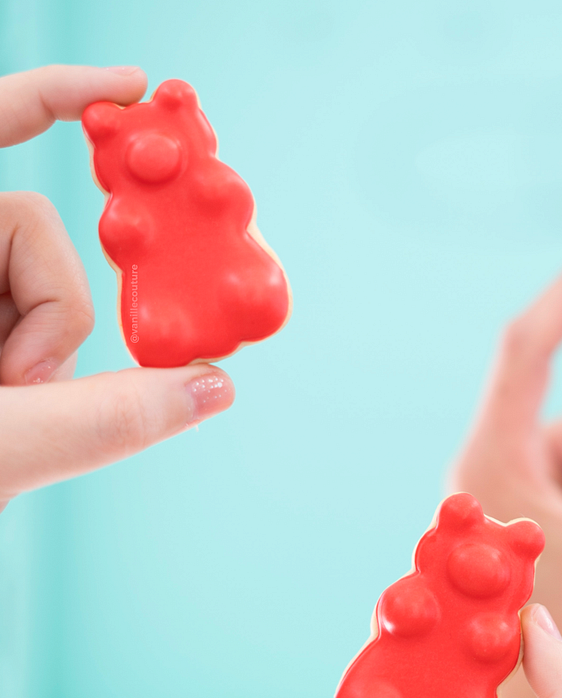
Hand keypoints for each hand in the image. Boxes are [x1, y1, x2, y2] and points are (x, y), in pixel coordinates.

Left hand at [0, 65, 233, 509]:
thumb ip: (103, 419)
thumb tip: (213, 388)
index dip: (57, 94)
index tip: (134, 87)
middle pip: (29, 226)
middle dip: (48, 312)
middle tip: (14, 387)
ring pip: (33, 278)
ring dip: (36, 347)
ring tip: (0, 403)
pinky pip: (24, 306)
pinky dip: (34, 350)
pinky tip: (12, 390)